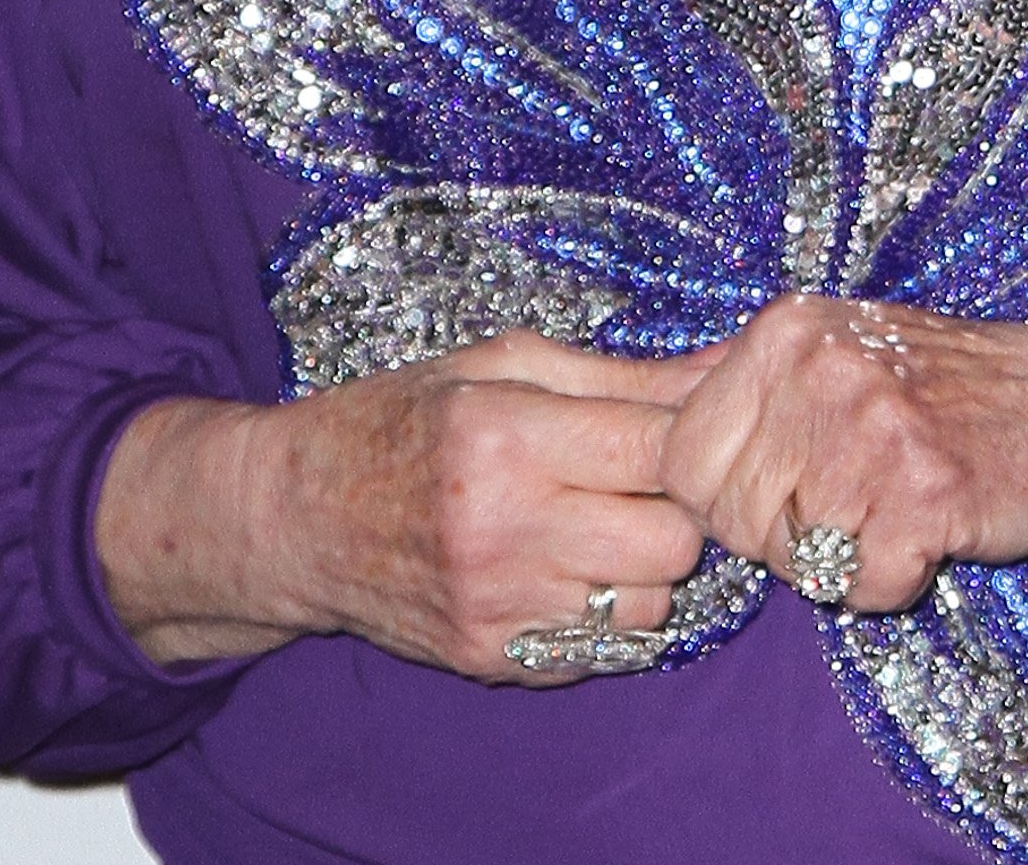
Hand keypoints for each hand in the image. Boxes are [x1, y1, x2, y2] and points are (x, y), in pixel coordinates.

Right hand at [98, 330, 710, 680]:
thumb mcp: (502, 365)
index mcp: (505, 435)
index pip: (659, 445)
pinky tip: (566, 564)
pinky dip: (606, 608)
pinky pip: (604, 647)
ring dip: (646, 563)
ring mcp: (498, 607)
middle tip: (644, 476)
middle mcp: (505, 529)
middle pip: (673, 539)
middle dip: (678, 505)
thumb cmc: (403, 419)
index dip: (701, 431)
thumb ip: (621, 376)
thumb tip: (727, 366)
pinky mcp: (493, 661)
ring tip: (603, 521)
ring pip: (651, 603)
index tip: (705, 420)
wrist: (300, 517)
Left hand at [657, 294, 1027, 612]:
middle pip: (731, 516)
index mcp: (784, 330)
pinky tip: (933, 531)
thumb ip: (740, 384)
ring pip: (794, 558)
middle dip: (786, 536)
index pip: (681, 458)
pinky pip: (863, 587)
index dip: (726, 499)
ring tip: (897, 506)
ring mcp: (874, 425)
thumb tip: (626, 418)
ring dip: (845, 559)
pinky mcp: (927, 492)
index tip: (789, 487)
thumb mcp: (834, 348)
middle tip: (856, 502)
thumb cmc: (946, 387)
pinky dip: (897, 582)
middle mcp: (819, 365)